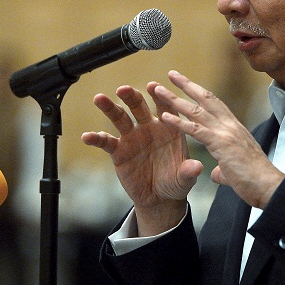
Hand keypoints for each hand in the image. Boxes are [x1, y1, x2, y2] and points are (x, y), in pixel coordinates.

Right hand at [81, 82, 203, 235]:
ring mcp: (132, 137)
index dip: (160, 96)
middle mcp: (149, 127)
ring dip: (109, 107)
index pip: (165, 107)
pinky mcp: (118, 150)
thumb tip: (197, 167)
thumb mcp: (184, 179)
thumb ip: (188, 172)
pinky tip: (87, 136)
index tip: (154, 86)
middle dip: (131, 96)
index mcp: (169, 128)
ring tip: (99, 99)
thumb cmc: (175, 183)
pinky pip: (106, 142)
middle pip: (139, 107)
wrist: (159, 198)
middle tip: (123, 89)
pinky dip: (96, 138)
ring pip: (120, 118)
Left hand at [153, 70, 283, 208]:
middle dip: (187, 84)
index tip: (188, 84)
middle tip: (172, 73)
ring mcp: (226, 132)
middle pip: (206, 98)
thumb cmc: (256, 181)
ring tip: (158, 90)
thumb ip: (224, 169)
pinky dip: (178, 121)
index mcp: (235, 128)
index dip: (200, 93)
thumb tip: (218, 173)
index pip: (215, 104)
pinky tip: (164, 115)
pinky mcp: (220, 143)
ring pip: (196, 110)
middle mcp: (230, 125)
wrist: (269, 186)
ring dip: (175, 98)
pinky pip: (195, 129)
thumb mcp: (235, 170)